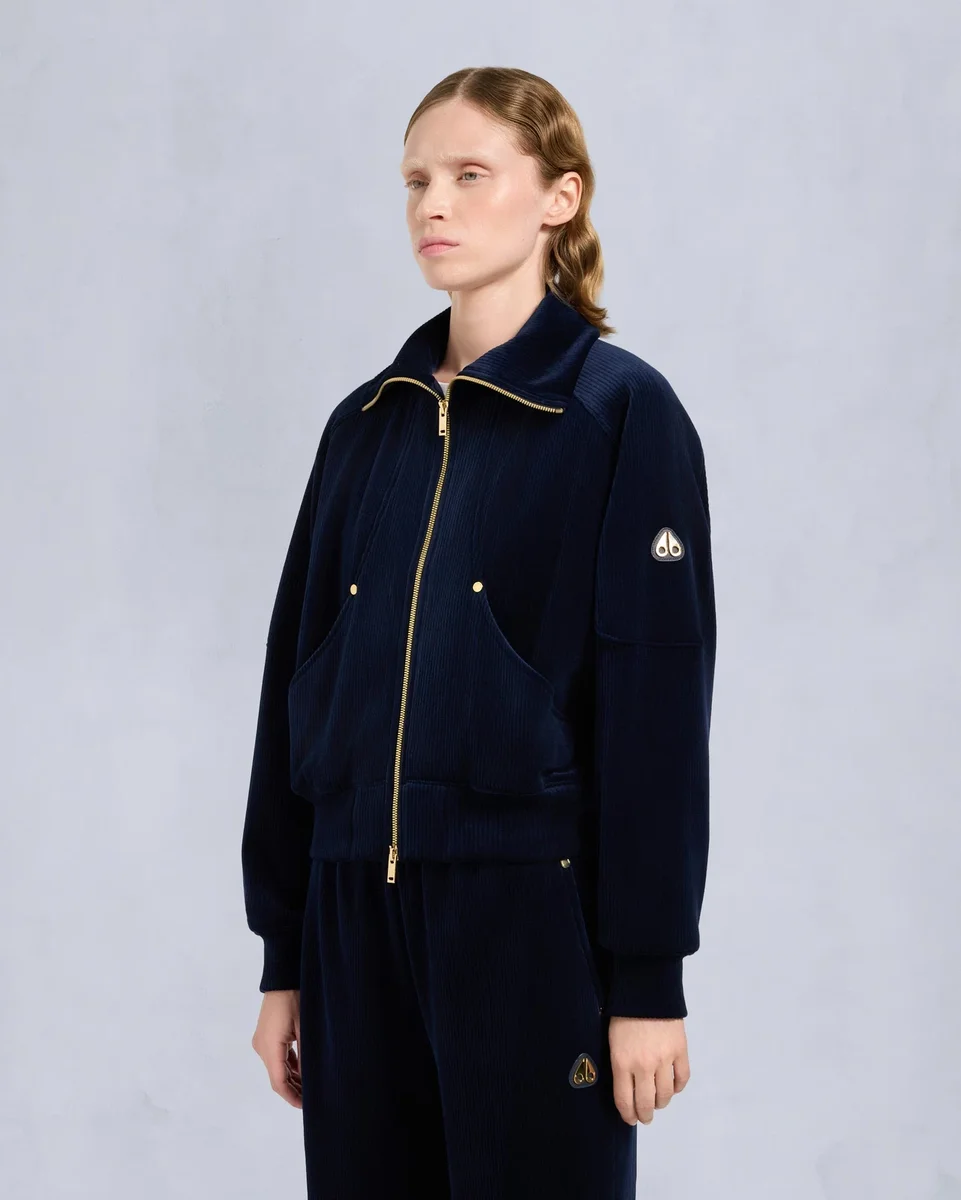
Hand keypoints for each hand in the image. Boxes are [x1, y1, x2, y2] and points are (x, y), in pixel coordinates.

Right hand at [251, 989, 302, 1107]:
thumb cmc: (296, 998)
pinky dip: (288, 1066)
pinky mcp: (265, 1036)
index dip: (291, 1097)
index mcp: (270, 1047)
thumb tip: (310, 1079)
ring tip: (310, 1086)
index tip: (305, 1106)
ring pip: (276, 1068)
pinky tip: (302, 1071)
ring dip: (291, 1078)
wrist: (282, 977)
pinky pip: (276, 1057)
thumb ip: (306, 1055)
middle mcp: (262, 1047)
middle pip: (277, 1077)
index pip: (278, 1082)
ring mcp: (262, 1042)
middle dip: (293, 1090)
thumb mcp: (305, 1028)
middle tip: (312, 1098)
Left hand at [608, 1015, 689, 1125]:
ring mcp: (664, 1059)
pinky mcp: (681, 1050)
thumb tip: (624, 1087)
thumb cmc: (623, 1012)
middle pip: (646, 1103)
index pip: (625, 1100)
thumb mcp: (612, 1039)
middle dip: (645, 1115)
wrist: (646, 987)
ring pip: (666, 1094)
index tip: (630, 1119)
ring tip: (658, 1102)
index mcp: (622, 1062)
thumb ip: (618, 1064)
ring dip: (661, 1103)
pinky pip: (682, 1078)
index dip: (628, 1115)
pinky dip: (678, 1087)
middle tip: (645, 1117)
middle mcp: (643, 1065)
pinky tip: (673, 1087)